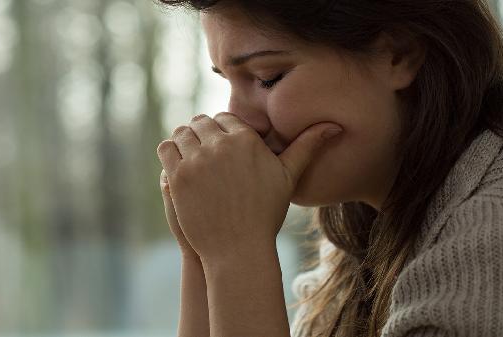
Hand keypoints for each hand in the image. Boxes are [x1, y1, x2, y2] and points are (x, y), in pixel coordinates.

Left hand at [156, 112, 341, 260]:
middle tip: (205, 151)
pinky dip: (170, 152)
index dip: (222, 130)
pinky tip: (178, 164)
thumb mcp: (289, 177)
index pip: (225, 118)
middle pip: (201, 122)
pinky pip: (166, 148)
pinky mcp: (177, 176)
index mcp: (247, 140)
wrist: (237, 249)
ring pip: (182, 132)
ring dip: (184, 140)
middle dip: (202, 133)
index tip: (222, 145)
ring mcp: (196, 160)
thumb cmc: (266, 213)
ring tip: (192, 156)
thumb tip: (335, 126)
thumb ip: (307, 147)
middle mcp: (220, 145)